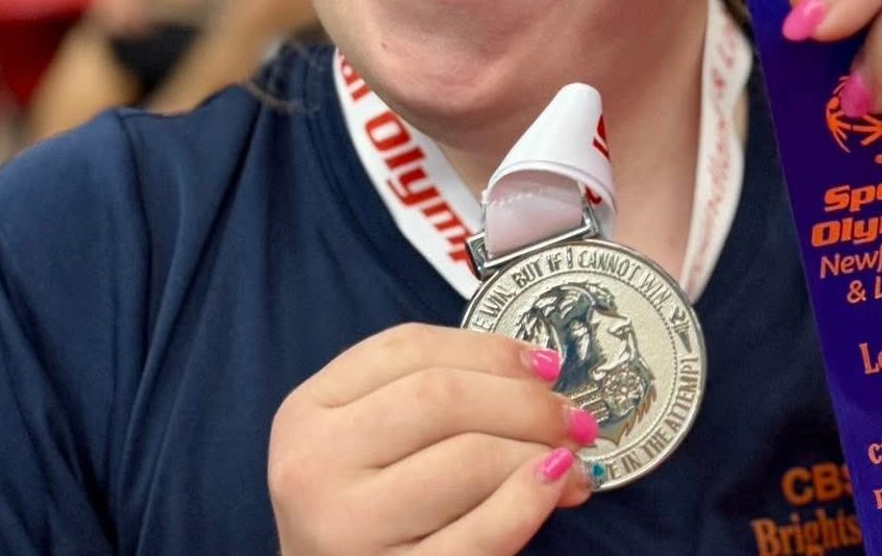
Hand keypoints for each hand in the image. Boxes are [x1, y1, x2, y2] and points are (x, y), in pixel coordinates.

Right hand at [269, 324, 595, 554]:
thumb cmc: (359, 514)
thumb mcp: (363, 444)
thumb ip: (428, 402)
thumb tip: (539, 378)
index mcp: (308, 411)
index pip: (408, 348)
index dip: (490, 349)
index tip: (546, 365)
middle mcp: (316, 462)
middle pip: (441, 396)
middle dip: (524, 401)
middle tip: (572, 418)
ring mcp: (348, 526)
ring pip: (468, 458)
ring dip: (536, 451)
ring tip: (570, 463)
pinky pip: (481, 533)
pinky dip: (529, 502)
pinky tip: (556, 486)